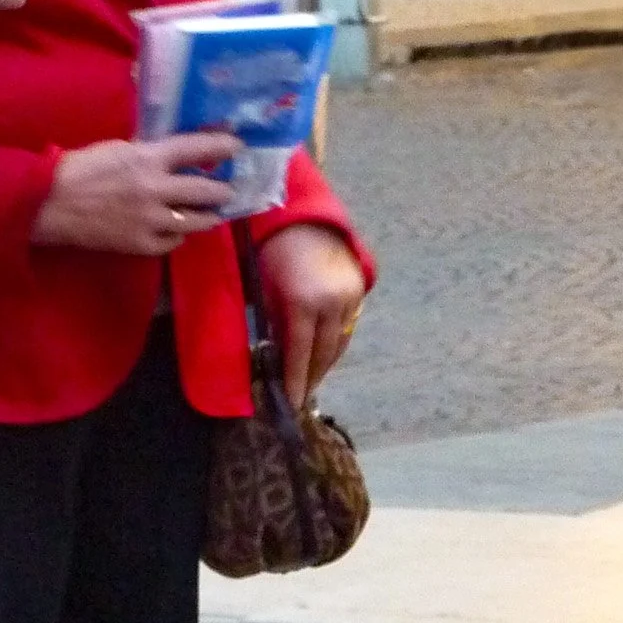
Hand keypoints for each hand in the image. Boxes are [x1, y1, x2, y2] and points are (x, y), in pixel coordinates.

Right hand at [31, 133, 243, 253]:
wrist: (50, 204)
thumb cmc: (80, 169)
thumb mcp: (118, 149)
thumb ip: (149, 152)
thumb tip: (175, 153)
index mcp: (148, 158)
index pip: (197, 149)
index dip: (222, 147)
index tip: (237, 148)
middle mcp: (156, 189)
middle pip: (206, 191)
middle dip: (223, 190)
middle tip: (229, 190)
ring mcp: (150, 220)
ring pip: (196, 221)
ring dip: (208, 216)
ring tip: (211, 214)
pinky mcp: (141, 244)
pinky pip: (173, 242)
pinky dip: (177, 235)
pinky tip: (175, 230)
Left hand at [255, 222, 367, 406]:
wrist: (303, 219)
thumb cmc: (272, 253)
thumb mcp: (264, 290)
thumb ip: (272, 324)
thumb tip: (273, 359)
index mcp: (303, 302)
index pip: (300, 353)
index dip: (296, 381)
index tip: (293, 403)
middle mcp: (331, 303)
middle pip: (324, 353)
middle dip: (312, 378)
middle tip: (301, 396)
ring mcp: (349, 297)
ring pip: (339, 344)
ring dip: (325, 365)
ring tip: (311, 381)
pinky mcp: (359, 292)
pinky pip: (347, 328)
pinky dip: (335, 345)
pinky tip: (323, 356)